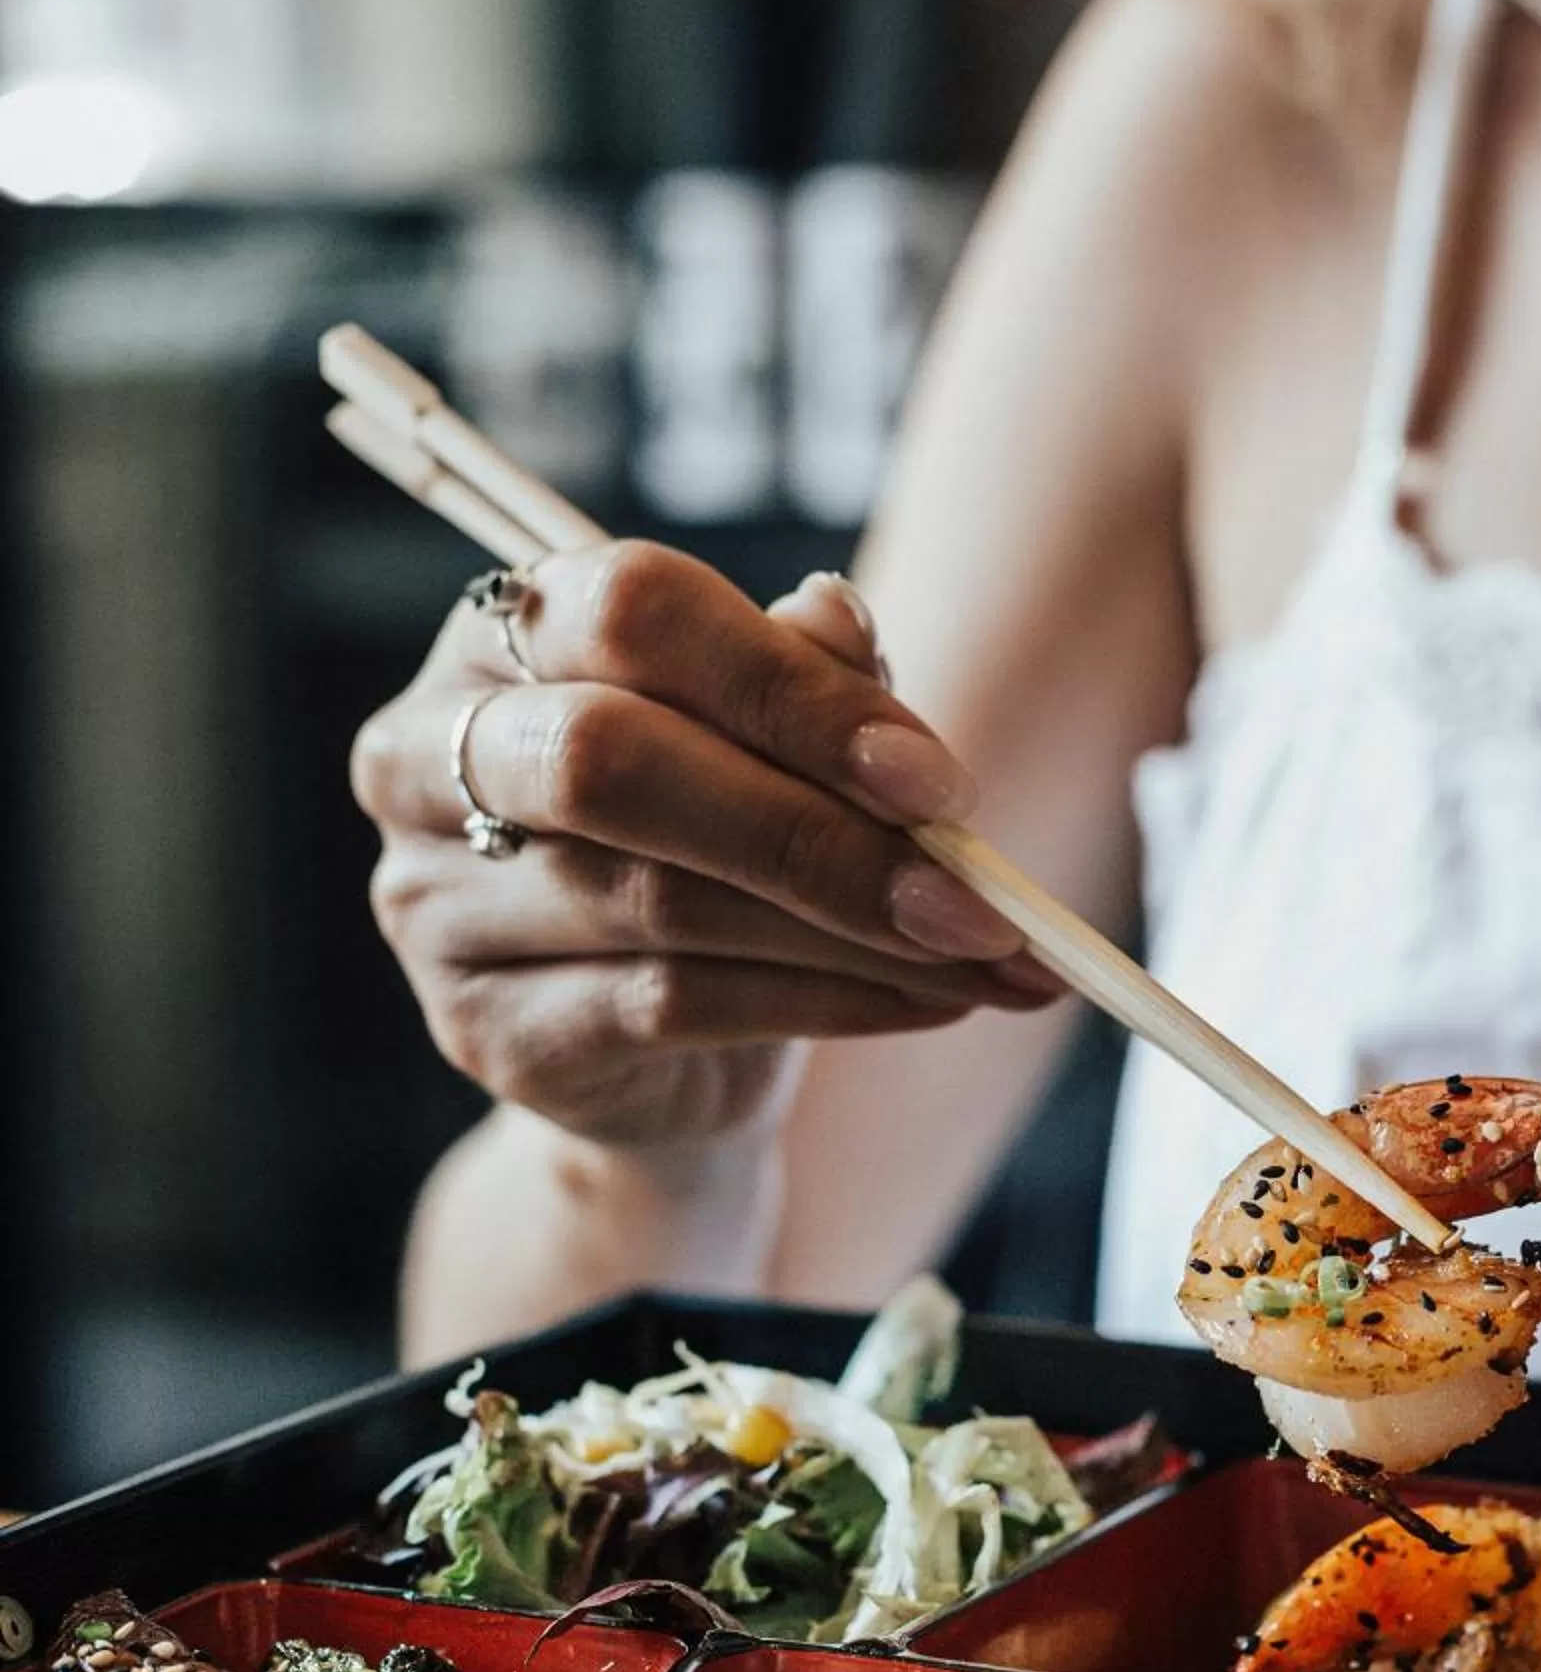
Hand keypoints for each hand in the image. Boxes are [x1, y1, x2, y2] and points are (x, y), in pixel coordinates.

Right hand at [354, 548, 1057, 1150]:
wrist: (659, 1061)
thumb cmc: (717, 855)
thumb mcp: (771, 745)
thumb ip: (802, 674)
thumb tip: (843, 619)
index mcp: (500, 634)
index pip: (630, 610)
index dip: (790, 688)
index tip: (937, 780)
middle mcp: (428, 755)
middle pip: (612, 760)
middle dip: (816, 829)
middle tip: (971, 894)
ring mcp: (437, 903)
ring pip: (660, 900)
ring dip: (852, 933)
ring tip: (981, 955)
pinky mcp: (484, 1029)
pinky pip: (671, 1006)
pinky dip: (824, 1003)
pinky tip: (922, 1004)